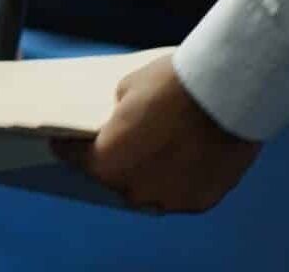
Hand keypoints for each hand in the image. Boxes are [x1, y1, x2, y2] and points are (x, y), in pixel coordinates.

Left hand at [52, 55, 259, 212]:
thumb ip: (119, 116)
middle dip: (112, 163)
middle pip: (115, 179)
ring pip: (149, 193)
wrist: (224, 93)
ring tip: (150, 157)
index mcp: (106, 162)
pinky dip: (177, 183)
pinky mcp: (202, 201)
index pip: (78, 159)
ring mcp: (170, 199)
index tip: (64, 144)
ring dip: (146, 178)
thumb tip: (124, 123)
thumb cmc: (169, 86)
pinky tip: (179, 166)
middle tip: (116, 147)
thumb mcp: (127, 90)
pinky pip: (180, 195)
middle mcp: (135, 189)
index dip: (71, 149)